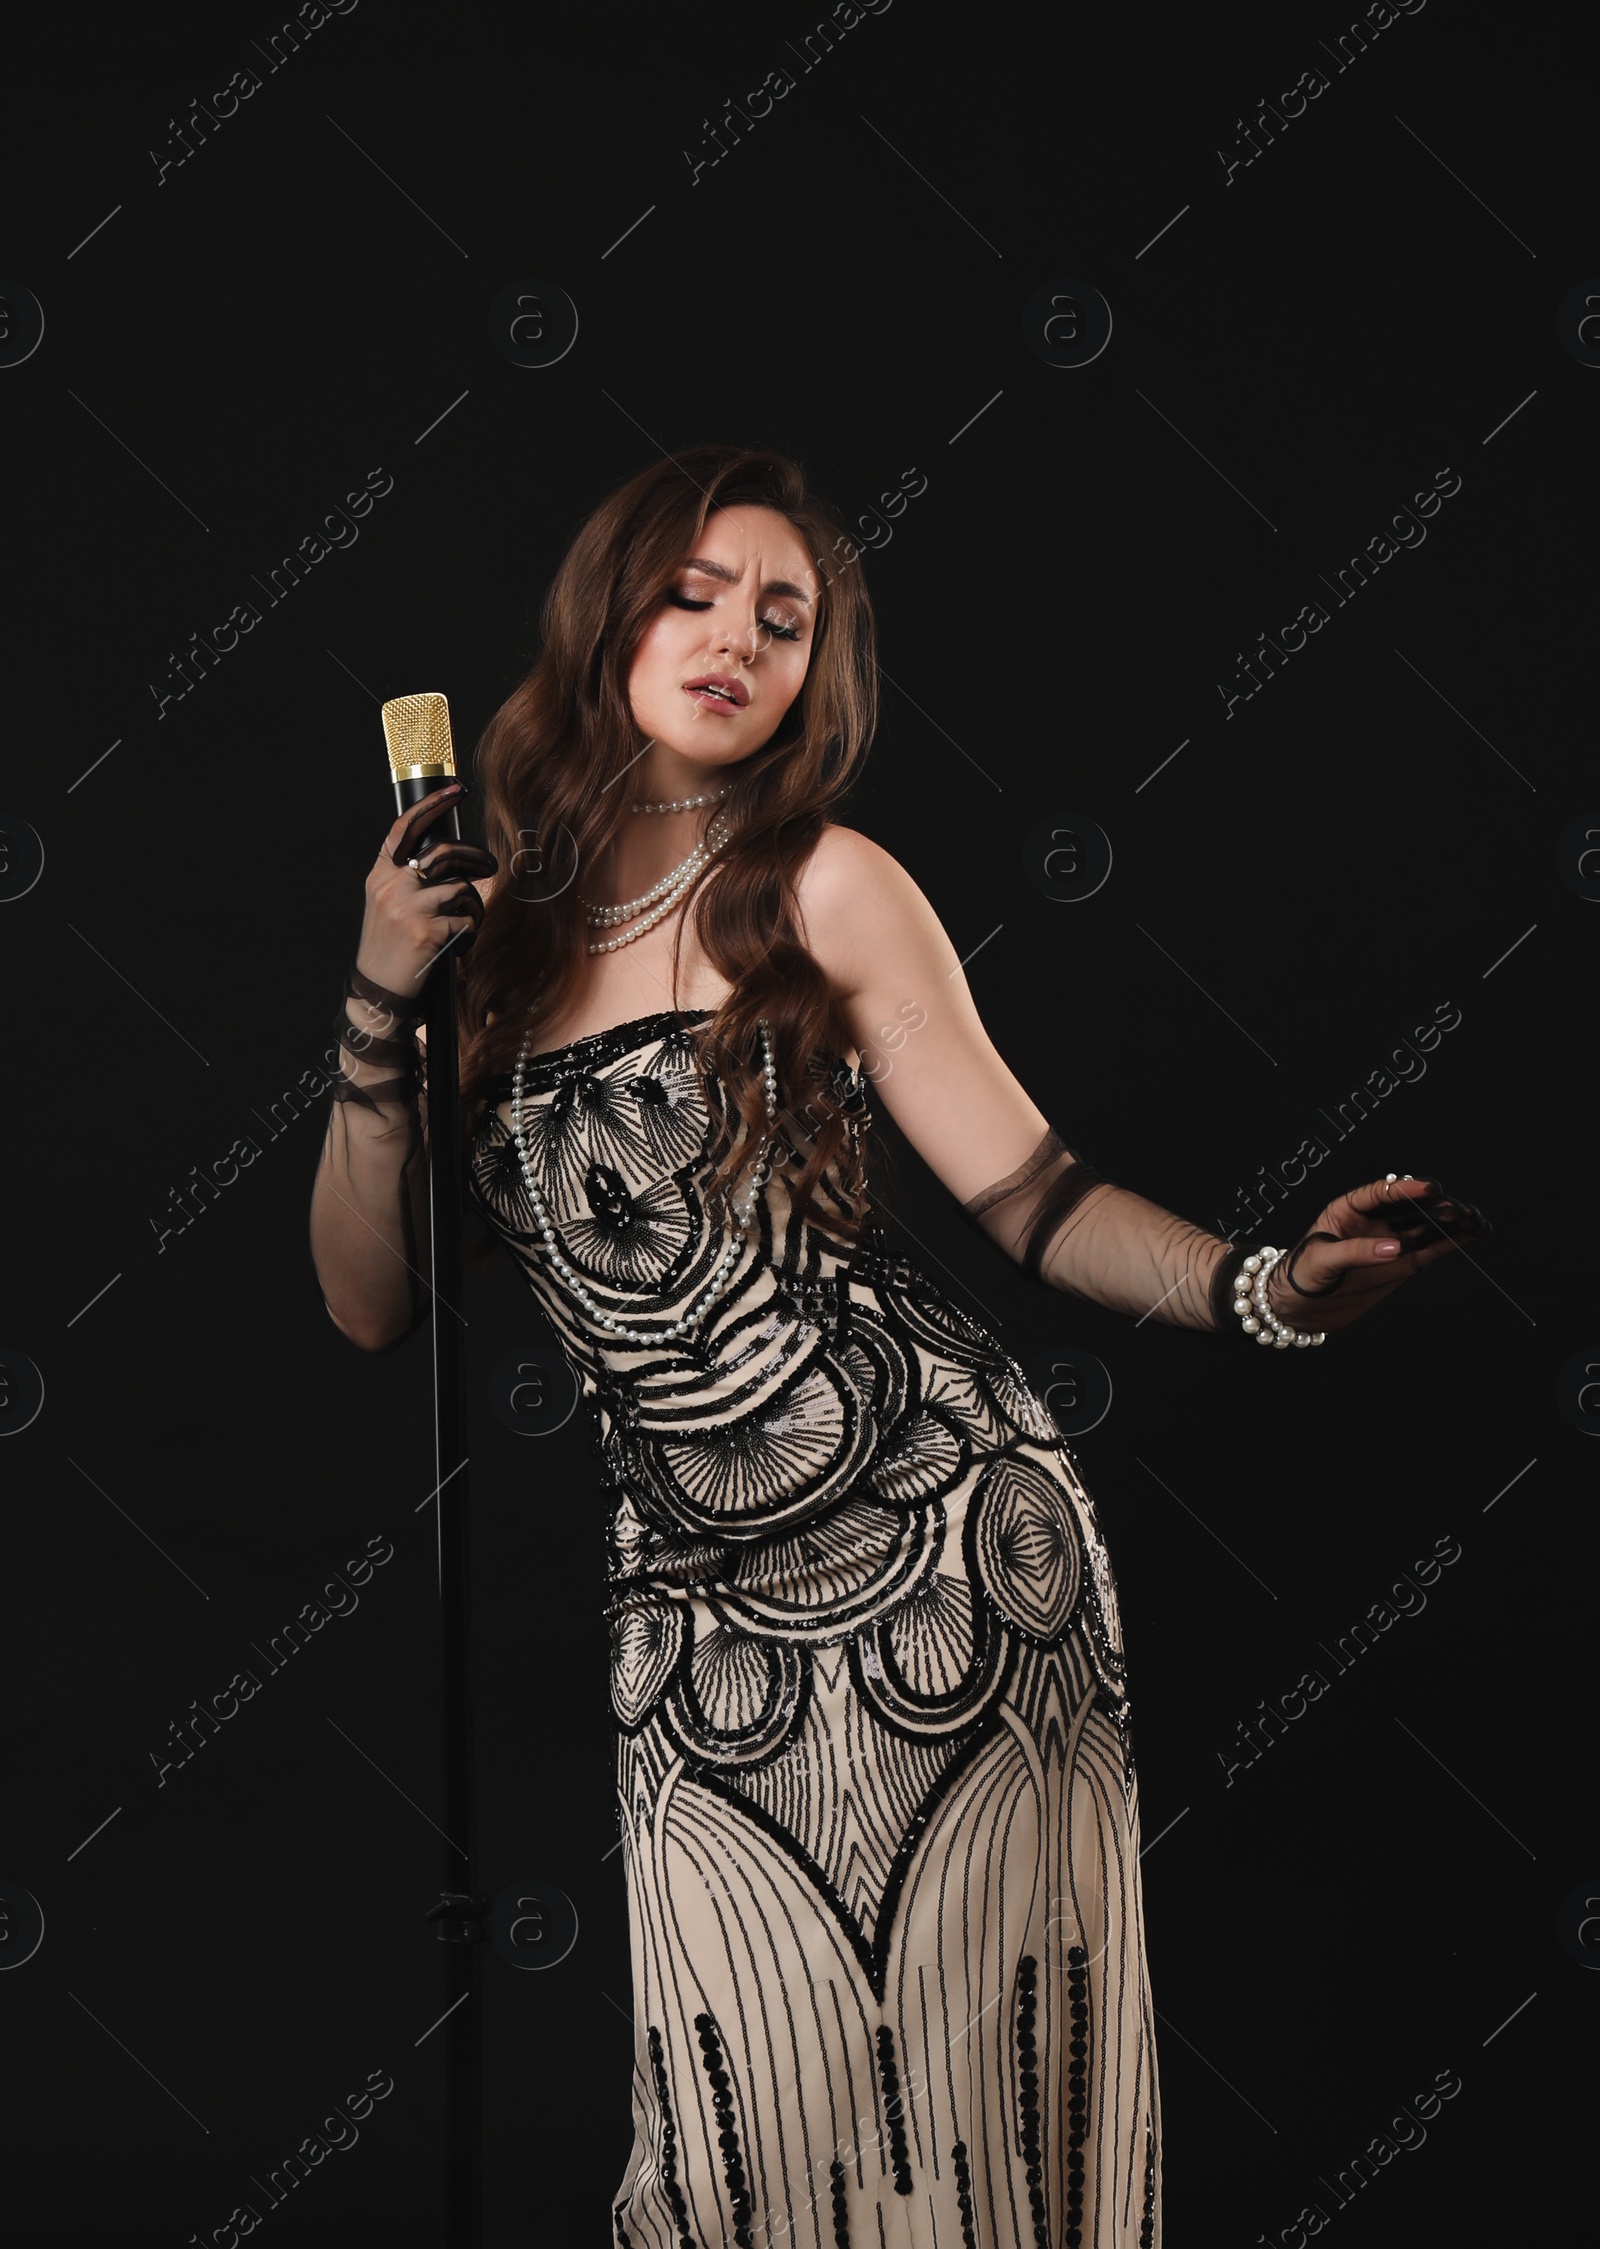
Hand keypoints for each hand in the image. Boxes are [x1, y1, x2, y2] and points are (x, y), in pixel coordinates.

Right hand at [355, 783, 498, 1001]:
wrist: (377, 994)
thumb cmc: (389, 951)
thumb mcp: (386, 906)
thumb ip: (407, 880)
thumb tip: (446, 860)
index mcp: (380, 875)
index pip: (405, 828)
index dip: (433, 804)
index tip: (456, 790)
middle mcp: (392, 885)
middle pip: (444, 853)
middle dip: (475, 857)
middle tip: (491, 865)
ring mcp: (408, 906)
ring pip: (461, 887)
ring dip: (474, 907)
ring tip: (466, 925)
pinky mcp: (427, 930)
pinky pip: (467, 920)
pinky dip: (470, 934)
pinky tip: (458, 947)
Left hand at [1263, 1174, 1490, 1334]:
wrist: (1298, 1307)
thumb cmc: (1300, 1275)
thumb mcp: (1321, 1260)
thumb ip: (1356, 1252)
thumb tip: (1395, 1248)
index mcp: (1349, 1209)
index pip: (1382, 1192)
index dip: (1406, 1189)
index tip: (1430, 1188)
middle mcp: (1375, 1221)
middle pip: (1411, 1208)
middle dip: (1436, 1207)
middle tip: (1459, 1210)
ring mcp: (1391, 1242)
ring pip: (1427, 1227)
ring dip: (1452, 1223)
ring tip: (1477, 1221)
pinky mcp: (1403, 1264)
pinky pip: (1432, 1249)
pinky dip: (1454, 1242)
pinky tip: (1475, 1233)